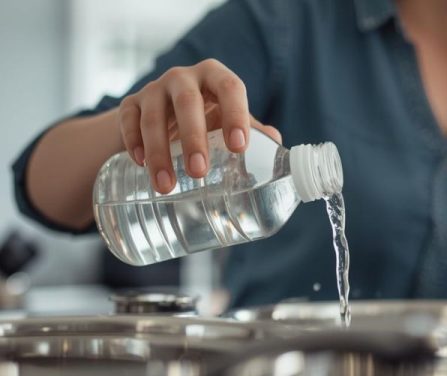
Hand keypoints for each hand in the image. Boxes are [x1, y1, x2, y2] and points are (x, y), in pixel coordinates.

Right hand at [117, 59, 281, 192]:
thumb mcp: (230, 122)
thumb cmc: (208, 119)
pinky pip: (128, 119)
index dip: (236, 115)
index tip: (239, 148)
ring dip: (159, 152)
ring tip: (166, 186)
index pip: (230, 88)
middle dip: (193, 138)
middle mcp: (184, 78)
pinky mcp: (130, 104)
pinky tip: (139, 164)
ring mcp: (155, 89)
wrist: (164, 116)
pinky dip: (133, 141)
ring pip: (154, 115)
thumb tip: (278, 144)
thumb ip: (253, 132)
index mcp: (216, 79)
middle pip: (188, 101)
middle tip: (199, 172)